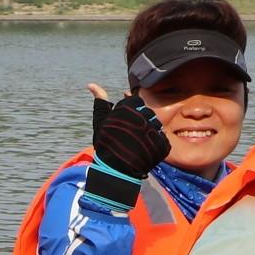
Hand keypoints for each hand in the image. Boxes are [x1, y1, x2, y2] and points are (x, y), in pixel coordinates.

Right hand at [81, 95, 168, 211]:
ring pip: (156, 125)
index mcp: (130, 108)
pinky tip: (146, 151)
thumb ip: (100, 101)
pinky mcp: (162, 144)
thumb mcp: (100, 121)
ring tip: (139, 144)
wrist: (115, 170)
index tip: (126, 123)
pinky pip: (163, 140)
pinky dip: (156, 145)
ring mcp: (154, 130)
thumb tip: (91, 84)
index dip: (131, 111)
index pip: (136, 101)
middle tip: (131, 136)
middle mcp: (144, 116)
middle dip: (141, 122)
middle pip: (148, 112)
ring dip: (150, 133)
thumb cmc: (105, 144)